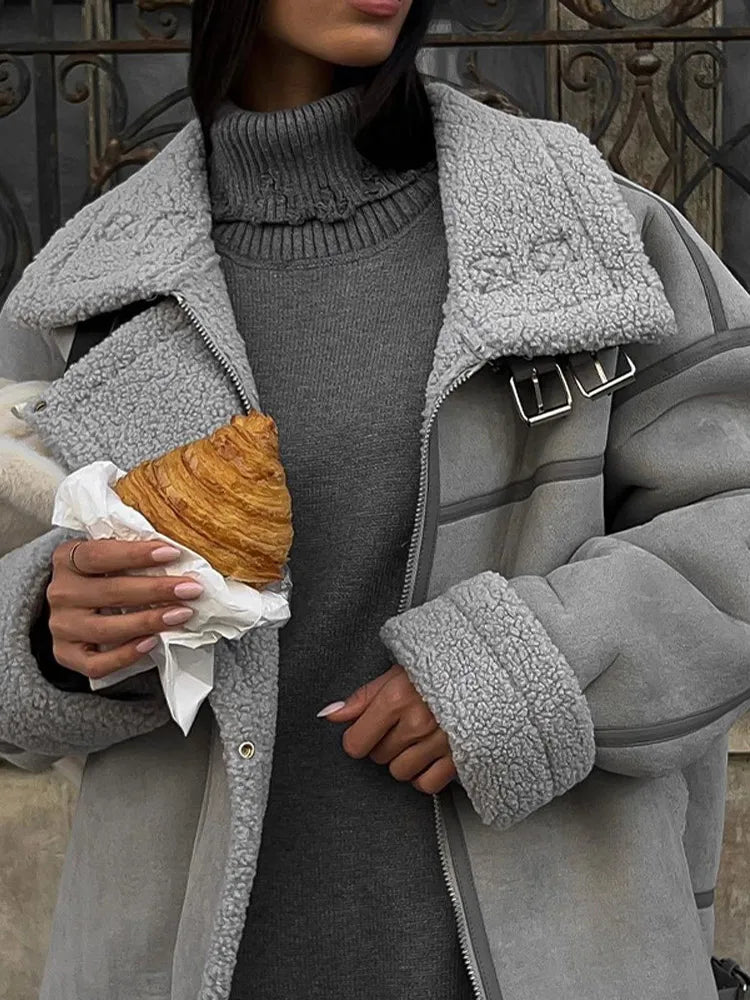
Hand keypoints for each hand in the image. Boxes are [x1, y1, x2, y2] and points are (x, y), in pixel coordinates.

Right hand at [46, 539, 204, 679]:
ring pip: (106, 629)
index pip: (99, 555)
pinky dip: (126, 655)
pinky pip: (96, 664)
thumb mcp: (107, 556)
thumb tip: (177, 554)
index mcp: (67, 559)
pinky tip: (153, 642)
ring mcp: (61, 626)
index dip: (136, 554)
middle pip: (110, 592)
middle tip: (191, 589)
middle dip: (156, 590)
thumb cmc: (100, 575)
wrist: (73, 607)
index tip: (172, 553)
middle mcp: (60, 593)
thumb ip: (131, 553)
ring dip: (149, 622)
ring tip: (182, 614)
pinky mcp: (66, 655)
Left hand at [318, 664, 456, 794]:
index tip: (366, 731)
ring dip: (404, 759)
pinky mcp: (460, 757)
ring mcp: (439, 742)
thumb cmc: (437, 671)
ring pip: (400, 772)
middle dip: (384, 743)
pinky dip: (424, 775)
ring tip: (416, 737)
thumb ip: (362, 697)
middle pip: (379, 756)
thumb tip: (329, 714)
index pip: (356, 742)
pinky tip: (428, 755)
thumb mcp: (396, 674)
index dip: (358, 738)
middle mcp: (417, 722)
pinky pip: (427, 784)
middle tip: (400, 724)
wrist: (481, 671)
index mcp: (396, 698)